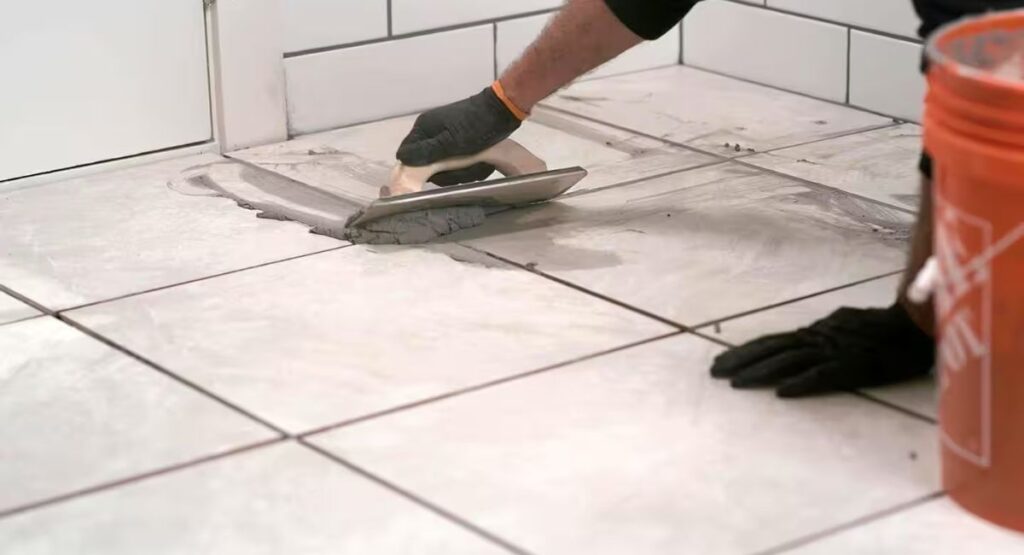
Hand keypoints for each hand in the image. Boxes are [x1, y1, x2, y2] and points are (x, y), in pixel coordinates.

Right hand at [396, 85, 521, 185]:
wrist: (501, 112)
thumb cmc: (475, 126)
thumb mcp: (450, 142)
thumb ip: (425, 152)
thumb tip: (401, 159)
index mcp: (424, 129)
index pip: (407, 154)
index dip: (416, 168)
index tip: (434, 175)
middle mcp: (431, 134)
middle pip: (428, 165)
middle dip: (448, 172)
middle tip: (465, 165)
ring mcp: (445, 139)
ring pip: (445, 167)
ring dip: (462, 170)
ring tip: (477, 161)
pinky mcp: (458, 144)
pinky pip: (458, 164)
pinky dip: (470, 166)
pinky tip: (480, 161)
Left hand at [710, 303, 934, 397]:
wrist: (918, 324)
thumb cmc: (885, 326)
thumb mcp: (847, 323)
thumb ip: (826, 330)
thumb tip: (810, 335)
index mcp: (816, 332)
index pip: (773, 342)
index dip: (745, 351)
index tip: (721, 361)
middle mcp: (818, 339)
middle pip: (772, 349)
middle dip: (740, 360)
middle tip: (713, 372)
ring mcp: (833, 352)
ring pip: (789, 361)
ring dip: (760, 372)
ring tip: (735, 383)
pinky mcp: (853, 366)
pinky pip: (823, 376)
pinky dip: (801, 383)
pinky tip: (781, 393)